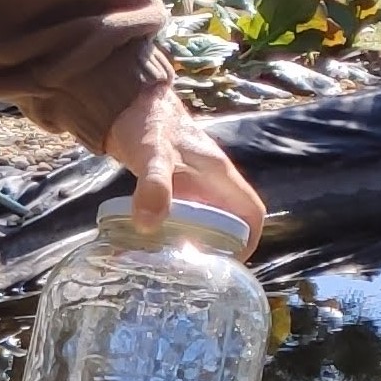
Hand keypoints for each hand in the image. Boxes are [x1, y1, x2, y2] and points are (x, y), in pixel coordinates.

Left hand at [101, 80, 267, 258]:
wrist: (128, 104)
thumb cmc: (148, 123)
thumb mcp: (152, 154)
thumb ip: (153, 184)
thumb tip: (149, 223)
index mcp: (220, 176)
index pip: (251, 213)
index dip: (249, 240)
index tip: (230, 265)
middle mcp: (212, 183)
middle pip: (230, 224)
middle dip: (219, 251)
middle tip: (193, 276)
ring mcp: (193, 186)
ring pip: (205, 222)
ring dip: (193, 245)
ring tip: (171, 270)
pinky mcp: (174, 187)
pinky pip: (181, 216)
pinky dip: (171, 233)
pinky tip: (148, 248)